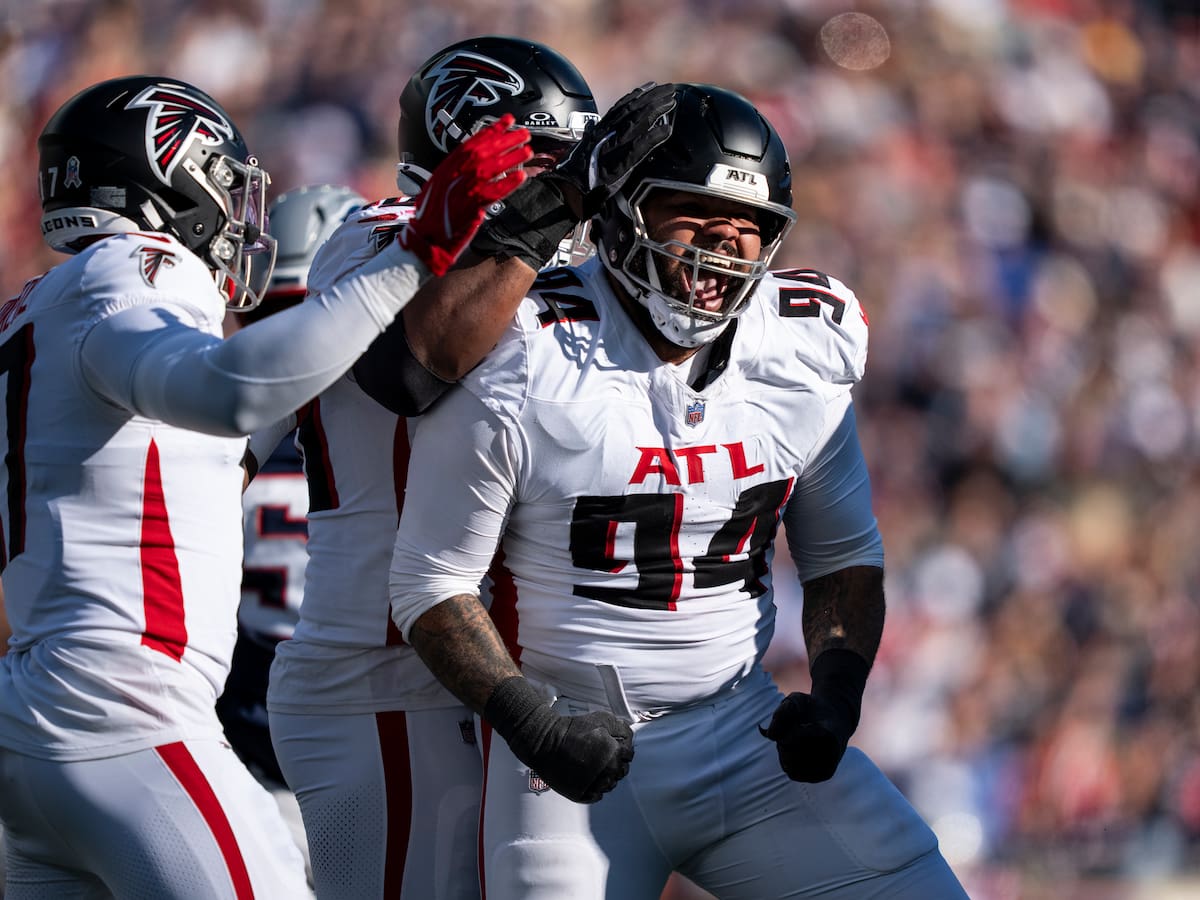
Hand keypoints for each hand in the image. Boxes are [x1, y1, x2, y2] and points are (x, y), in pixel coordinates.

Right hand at [401, 114, 531, 275]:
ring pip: (492, 168)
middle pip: (485, 150)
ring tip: (527, 151)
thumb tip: (475, 162)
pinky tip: (521, 176)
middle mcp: (454, 174)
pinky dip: (508, 184)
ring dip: (511, 158)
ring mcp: (463, 189)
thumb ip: (455, 172)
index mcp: (446, 167)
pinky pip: (494, 192)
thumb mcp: (438, 185)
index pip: (472, 142)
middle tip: (523, 133)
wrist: (425, 239)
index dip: (491, 130)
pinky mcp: (472, 206)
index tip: (506, 121)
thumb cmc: (431, 216)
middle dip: (506, 140)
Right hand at [513, 710, 634, 803]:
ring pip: (609, 785)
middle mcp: (607, 772)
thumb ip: (621, 727)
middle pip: (620, 772)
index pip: (629, 756)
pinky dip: (594, 788)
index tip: (610, 746)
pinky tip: (586, 776)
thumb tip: (630, 737)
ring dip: (605, 776)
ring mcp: (594, 785)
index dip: (620, 748)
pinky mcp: (581, 794)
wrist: (546, 742)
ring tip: (592, 765)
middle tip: (600, 755)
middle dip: (614, 763)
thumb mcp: (601, 718)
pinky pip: (596, 795)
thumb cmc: (573, 729)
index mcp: (614, 754)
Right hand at [547, 82, 676, 219]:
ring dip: (656, 110)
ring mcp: (612, 147)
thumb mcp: (582, 148)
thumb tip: (593, 125)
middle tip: (669, 88)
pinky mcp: (619, 163)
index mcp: (598, 130)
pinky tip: (667, 130)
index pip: (620, 107)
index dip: (636, 95)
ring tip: (671, 101)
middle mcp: (606, 133)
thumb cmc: (573, 175)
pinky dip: (654, 137)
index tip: (650, 86)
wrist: (566, 191)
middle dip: (652, 97)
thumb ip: (591, 136)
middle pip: (632, 109)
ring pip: (637, 122)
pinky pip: (640, 147)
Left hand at [760, 648, 869, 782]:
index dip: (790, 733)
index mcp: (828, 735)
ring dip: (785, 753)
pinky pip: (793, 775)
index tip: (797, 723)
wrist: (837, 718)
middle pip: (789, 755)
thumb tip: (767, 735)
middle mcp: (831, 755)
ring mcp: (828, 768)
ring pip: (789, 767)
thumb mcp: (795, 700)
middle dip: (784, 741)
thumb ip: (781, 713)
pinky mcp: (822, 775)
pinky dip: (789, 762)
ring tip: (796, 738)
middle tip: (794, 729)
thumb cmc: (813, 706)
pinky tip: (797, 750)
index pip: (799, 740)